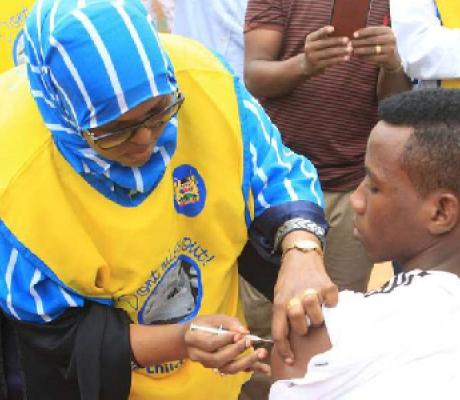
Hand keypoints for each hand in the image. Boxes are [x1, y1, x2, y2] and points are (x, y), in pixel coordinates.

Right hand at [184, 315, 267, 373]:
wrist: (190, 340)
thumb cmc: (202, 325)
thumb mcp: (212, 318)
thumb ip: (228, 323)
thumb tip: (244, 331)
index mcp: (194, 339)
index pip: (210, 343)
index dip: (226, 340)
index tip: (240, 334)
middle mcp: (199, 355)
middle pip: (218, 359)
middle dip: (236, 351)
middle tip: (250, 342)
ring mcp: (208, 365)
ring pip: (226, 369)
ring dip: (245, 362)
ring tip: (260, 354)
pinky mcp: (218, 369)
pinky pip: (235, 371)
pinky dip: (249, 369)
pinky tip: (264, 368)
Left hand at [272, 232, 337, 364]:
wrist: (300, 255)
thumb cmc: (289, 279)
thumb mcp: (279, 295)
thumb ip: (282, 314)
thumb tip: (287, 339)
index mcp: (280, 302)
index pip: (280, 331)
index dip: (284, 349)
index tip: (290, 359)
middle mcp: (295, 298)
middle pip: (300, 327)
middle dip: (303, 328)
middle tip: (304, 319)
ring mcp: (312, 292)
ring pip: (317, 319)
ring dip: (317, 316)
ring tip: (314, 306)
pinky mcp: (327, 287)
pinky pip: (332, 305)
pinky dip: (330, 303)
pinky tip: (324, 296)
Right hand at [302, 25, 351, 76]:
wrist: (308, 65)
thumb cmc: (317, 48)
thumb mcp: (317, 40)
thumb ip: (325, 35)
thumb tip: (341, 29)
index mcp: (310, 39)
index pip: (317, 33)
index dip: (325, 31)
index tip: (333, 28)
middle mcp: (309, 48)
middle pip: (324, 43)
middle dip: (337, 41)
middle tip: (348, 40)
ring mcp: (312, 58)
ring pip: (328, 53)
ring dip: (340, 51)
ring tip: (350, 49)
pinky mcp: (317, 66)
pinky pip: (330, 62)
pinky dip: (339, 59)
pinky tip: (347, 58)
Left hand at [351, 26, 401, 70]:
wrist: (392, 58)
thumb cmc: (382, 45)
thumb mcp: (379, 37)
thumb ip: (369, 34)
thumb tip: (355, 34)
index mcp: (388, 30)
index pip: (374, 30)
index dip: (363, 32)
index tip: (354, 35)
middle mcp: (391, 38)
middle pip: (372, 40)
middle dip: (360, 42)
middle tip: (350, 44)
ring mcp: (390, 48)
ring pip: (372, 49)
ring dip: (361, 50)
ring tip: (352, 51)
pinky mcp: (388, 58)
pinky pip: (374, 58)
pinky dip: (365, 57)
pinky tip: (358, 57)